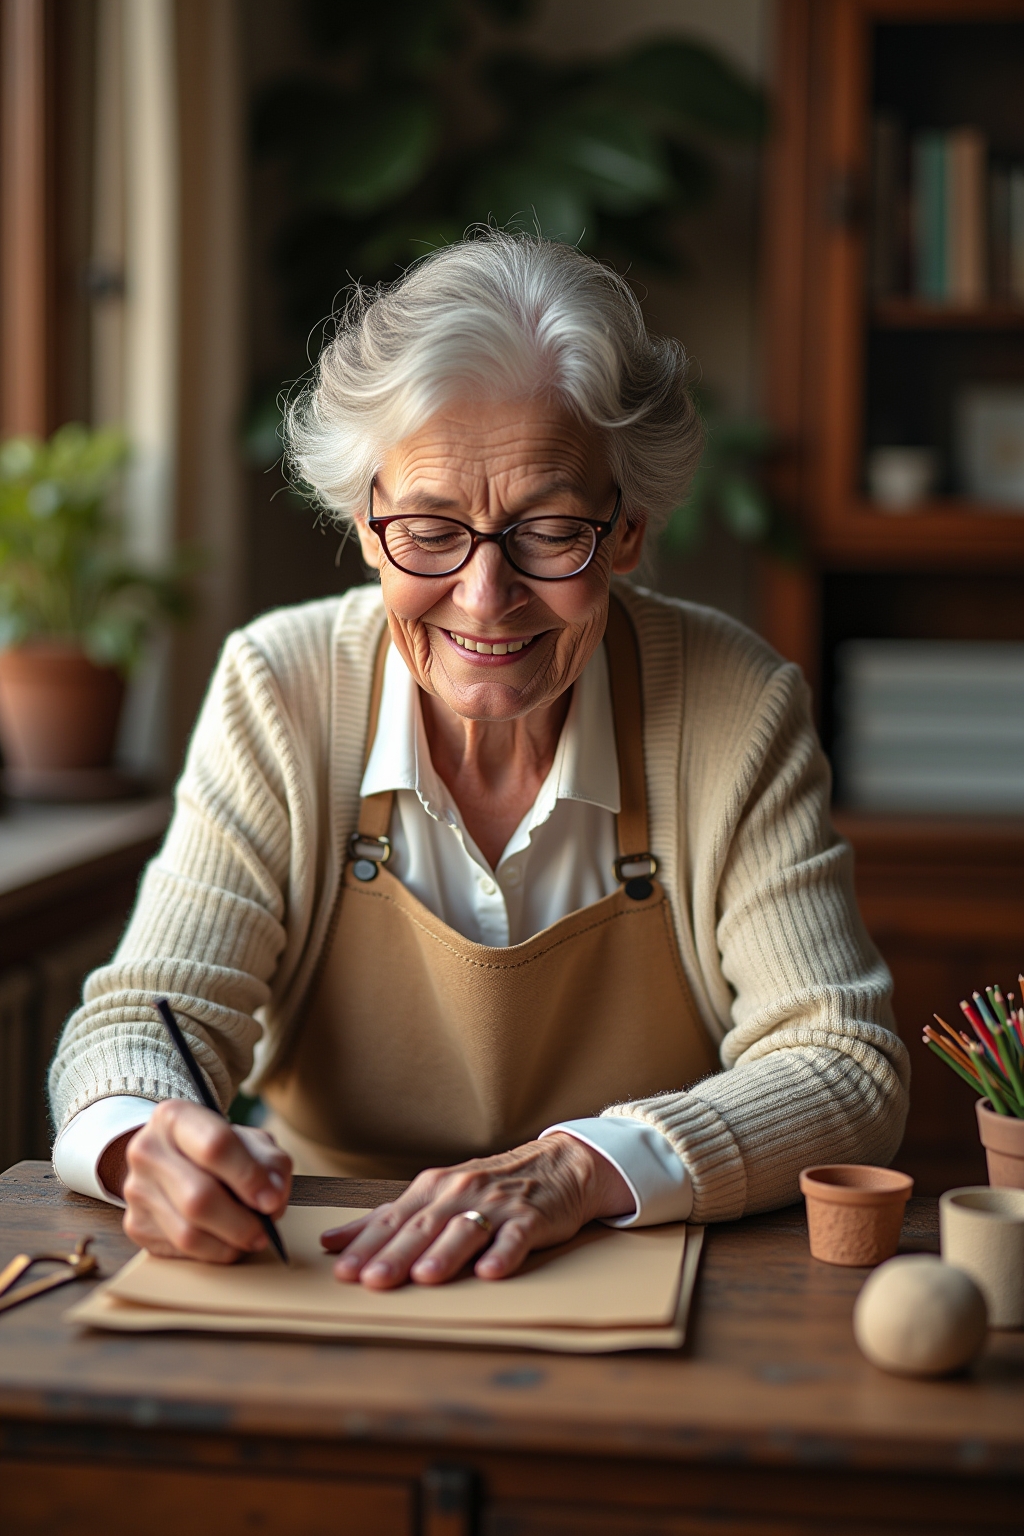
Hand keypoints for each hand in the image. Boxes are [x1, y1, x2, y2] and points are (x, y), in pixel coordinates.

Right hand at [108, 1100, 291, 1262]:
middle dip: (241, 1222)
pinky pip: (180, 1251)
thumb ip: (269, 1162)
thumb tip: (273, 1198)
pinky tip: (226, 1241)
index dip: (249, 1177)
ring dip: (229, 1243)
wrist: (170, 1158)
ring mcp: (137, 1190)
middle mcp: (147, 1150)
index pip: (215, 1146)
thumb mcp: (247, 1139)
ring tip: (250, 1238)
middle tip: (265, 1230)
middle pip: (199, 1197)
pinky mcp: (137, 1225)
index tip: (272, 1199)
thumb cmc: (216, 1148)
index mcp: (174, 1117)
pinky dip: (212, 1252)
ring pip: (188, 1232)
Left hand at [320, 1132, 632, 1288]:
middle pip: (423, 1226)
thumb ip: (385, 1220)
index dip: (367, 1245)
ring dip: (445, 1253)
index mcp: (432, 1189)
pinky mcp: (530, 1217)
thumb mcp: (435, 1195)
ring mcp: (496, 1204)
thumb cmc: (488, 1186)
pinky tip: (490, 1271)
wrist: (557, 1165)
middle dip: (396, 1254)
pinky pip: (515, 1236)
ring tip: (425, 1277)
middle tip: (373, 1280)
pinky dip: (503, 1252)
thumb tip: (331, 1241)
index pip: (393, 1220)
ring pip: (465, 1229)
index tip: (343, 1272)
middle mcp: (460, 1192)